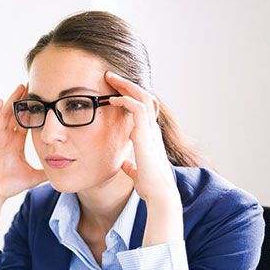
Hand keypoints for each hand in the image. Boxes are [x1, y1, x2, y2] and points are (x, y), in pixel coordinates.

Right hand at [0, 84, 46, 203]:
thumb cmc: (10, 185)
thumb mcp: (34, 176)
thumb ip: (48, 171)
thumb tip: (66, 171)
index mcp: (16, 143)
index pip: (25, 122)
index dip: (32, 111)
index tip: (42, 98)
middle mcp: (6, 138)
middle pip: (14, 114)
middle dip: (22, 100)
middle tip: (32, 84)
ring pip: (4, 115)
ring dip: (11, 101)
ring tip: (19, 88)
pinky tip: (1, 102)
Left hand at [105, 71, 179, 207]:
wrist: (159, 194)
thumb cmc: (150, 185)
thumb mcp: (137, 172)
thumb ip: (130, 166)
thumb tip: (124, 165)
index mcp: (149, 136)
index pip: (142, 108)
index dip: (130, 97)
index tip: (113, 92)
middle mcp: (152, 129)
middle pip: (144, 96)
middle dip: (127, 84)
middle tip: (110, 76)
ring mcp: (150, 130)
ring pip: (142, 97)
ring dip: (126, 85)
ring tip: (110, 78)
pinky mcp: (146, 134)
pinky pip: (138, 108)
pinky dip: (126, 100)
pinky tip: (113, 98)